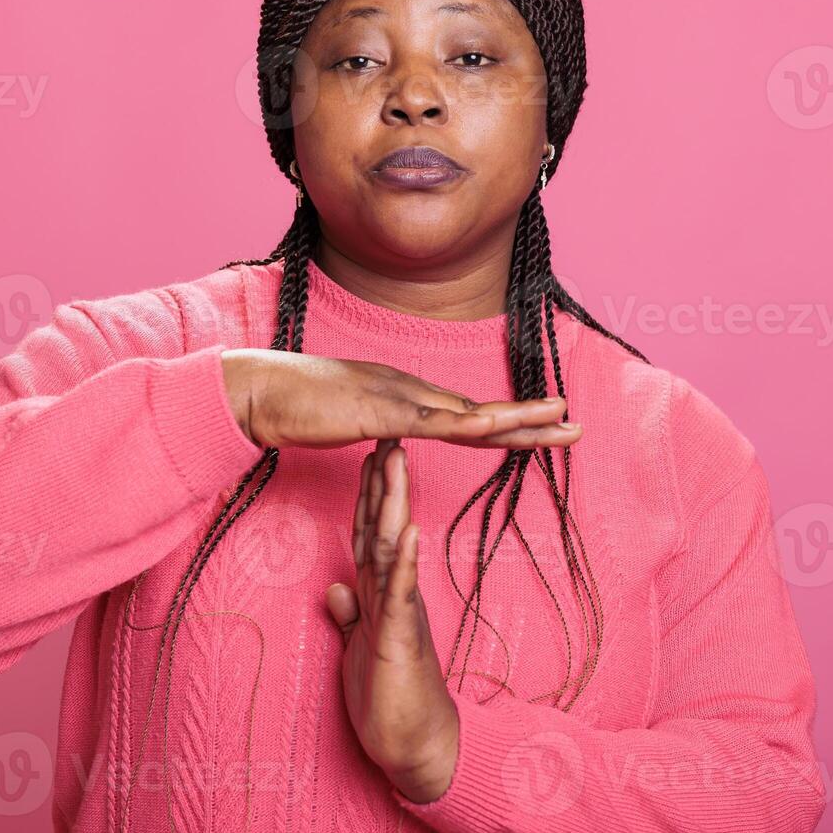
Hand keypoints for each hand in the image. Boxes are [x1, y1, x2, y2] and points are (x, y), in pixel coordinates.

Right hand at [221, 347, 579, 450]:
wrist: (256, 390)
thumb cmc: (291, 407)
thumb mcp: (346, 420)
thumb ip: (375, 428)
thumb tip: (394, 441)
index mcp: (402, 396)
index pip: (465, 415)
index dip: (507, 423)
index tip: (541, 429)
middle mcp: (409, 390)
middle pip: (481, 411)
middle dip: (532, 420)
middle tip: (576, 424)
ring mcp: (397, 398)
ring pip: (471, 414)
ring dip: (521, 419)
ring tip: (562, 423)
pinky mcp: (379, 411)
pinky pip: (433, 423)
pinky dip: (470, 426)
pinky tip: (500, 430)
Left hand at [324, 438, 459, 803]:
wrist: (418, 748)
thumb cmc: (390, 702)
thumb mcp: (357, 652)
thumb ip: (349, 617)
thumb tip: (335, 589)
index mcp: (379, 596)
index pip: (371, 534)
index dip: (368, 495)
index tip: (369, 453)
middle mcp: (392, 595)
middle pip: (383, 527)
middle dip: (382, 481)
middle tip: (386, 432)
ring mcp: (400, 612)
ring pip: (393, 548)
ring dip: (393, 504)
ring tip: (396, 460)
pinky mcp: (402, 636)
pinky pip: (400, 592)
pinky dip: (403, 560)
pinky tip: (409, 530)